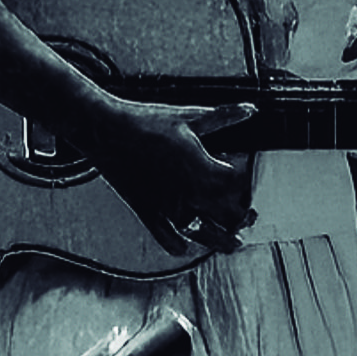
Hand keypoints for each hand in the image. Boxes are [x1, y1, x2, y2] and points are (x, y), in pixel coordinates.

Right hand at [73, 98, 256, 254]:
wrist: (104, 129)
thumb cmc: (146, 120)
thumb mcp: (189, 116)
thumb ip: (223, 116)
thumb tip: (250, 109)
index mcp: (201, 167)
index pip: (236, 184)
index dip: (248, 185)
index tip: (251, 184)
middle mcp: (188, 190)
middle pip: (225, 214)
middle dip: (241, 217)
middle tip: (249, 217)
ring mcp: (166, 204)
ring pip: (201, 232)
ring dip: (220, 240)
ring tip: (234, 244)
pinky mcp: (146, 211)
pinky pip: (165, 237)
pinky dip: (177, 245)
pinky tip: (185, 247)